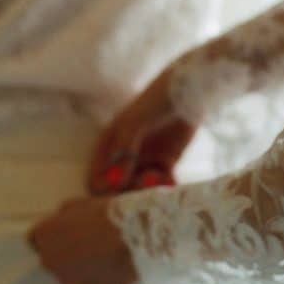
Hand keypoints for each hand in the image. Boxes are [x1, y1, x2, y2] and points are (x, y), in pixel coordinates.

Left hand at [28, 196, 136, 283]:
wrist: (134, 239)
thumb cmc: (107, 215)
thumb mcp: (79, 204)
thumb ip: (64, 216)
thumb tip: (63, 222)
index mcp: (44, 236)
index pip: (34, 240)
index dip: (50, 234)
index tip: (62, 231)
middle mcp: (50, 261)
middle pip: (51, 258)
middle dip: (63, 251)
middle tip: (86, 241)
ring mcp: (68, 280)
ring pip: (68, 273)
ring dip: (79, 265)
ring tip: (101, 253)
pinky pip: (86, 283)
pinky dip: (94, 276)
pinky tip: (109, 265)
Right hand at [87, 68, 195, 195]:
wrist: (187, 92)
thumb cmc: (154, 101)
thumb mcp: (133, 124)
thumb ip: (123, 154)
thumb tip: (114, 184)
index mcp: (107, 146)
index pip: (96, 179)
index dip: (105, 189)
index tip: (120, 188)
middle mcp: (123, 157)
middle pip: (118, 189)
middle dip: (130, 192)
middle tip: (147, 181)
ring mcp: (144, 161)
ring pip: (139, 189)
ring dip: (148, 190)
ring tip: (161, 179)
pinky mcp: (165, 163)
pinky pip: (160, 184)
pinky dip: (164, 186)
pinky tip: (171, 179)